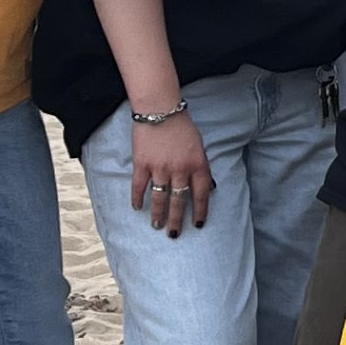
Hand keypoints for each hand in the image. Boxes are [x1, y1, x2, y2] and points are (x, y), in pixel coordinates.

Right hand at [128, 109, 211, 236]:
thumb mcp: (200, 146)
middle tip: (175, 234)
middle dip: (178, 220)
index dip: (201, 211)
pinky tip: (137, 208)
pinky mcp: (142, 164)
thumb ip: (202, 167)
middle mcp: (180, 169)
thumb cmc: (183, 127)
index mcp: (198, 164)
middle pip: (179, 200)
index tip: (199, 224)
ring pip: (159, 197)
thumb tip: (208, 187)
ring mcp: (160, 167)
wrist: (160, 110)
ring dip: (158, 214)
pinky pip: (139, 186)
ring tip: (157, 226)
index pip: (202, 194)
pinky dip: (137, 198)